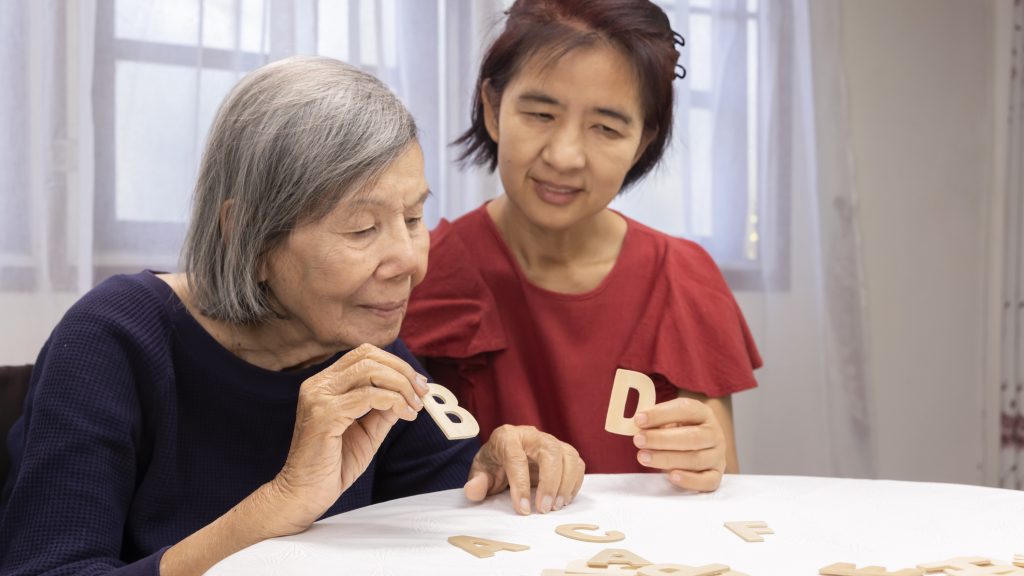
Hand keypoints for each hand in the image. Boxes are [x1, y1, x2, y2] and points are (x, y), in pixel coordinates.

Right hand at [267, 343, 427, 534]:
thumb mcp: (367, 431)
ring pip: (369, 371)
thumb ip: (384, 409)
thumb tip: (409, 391)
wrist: (305, 494)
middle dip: (402, 371)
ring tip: (414, 406)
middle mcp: (318, 385)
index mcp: (325, 384)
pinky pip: (367, 396)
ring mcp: (318, 398)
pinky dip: (393, 401)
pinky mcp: (323, 415)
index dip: (395, 363)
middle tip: (421, 392)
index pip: (363, 354)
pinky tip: (404, 414)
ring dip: (401, 385)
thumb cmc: (332, 465)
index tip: (418, 382)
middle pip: (368, 356)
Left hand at [463, 424, 584, 514]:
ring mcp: (550, 441)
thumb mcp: (480, 473)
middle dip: (549, 482)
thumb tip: (474, 490)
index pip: (516, 457)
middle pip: (549, 450)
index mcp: (507, 437)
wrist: (504, 455)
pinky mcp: (563, 451)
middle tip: (544, 509)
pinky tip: (563, 500)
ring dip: (566, 483)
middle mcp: (531, 435)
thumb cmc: (493, 465)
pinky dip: (575, 483)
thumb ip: (476, 483)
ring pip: (568, 455)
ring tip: (555, 507)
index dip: (520, 485)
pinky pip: (577, 464)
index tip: (523, 510)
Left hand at [633, 397, 726, 491]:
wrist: (702, 446)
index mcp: (703, 413)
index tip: (639, 420)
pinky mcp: (716, 475)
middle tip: (638, 440)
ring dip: (667, 459)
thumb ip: (658, 419)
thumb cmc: (681, 430)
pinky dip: (689, 480)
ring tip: (643, 457)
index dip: (661, 414)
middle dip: (661, 439)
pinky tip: (671, 476)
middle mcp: (715, 434)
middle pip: (692, 437)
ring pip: (696, 459)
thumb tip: (639, 422)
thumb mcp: (671, 418)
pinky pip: (707, 481)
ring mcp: (717, 456)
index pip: (686, 410)